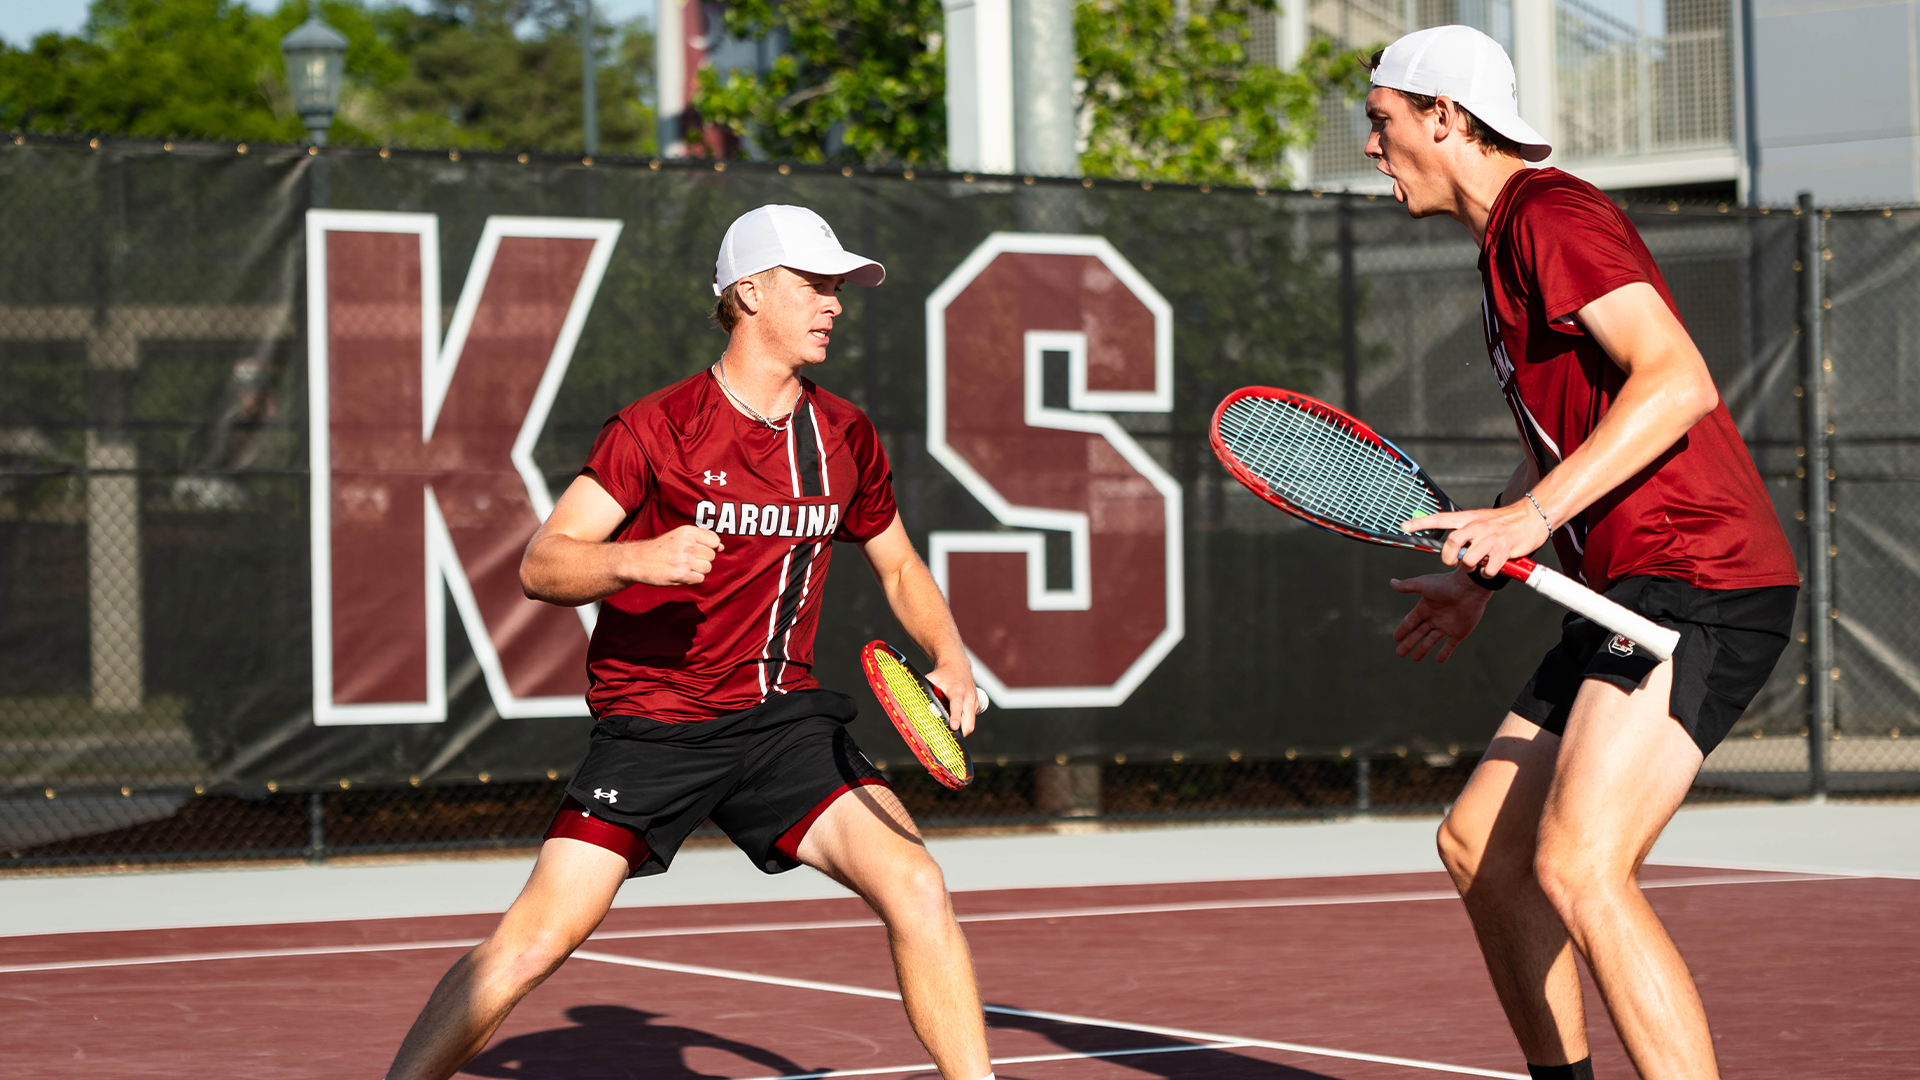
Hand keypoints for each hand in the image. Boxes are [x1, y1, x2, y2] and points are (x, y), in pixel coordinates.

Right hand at [627, 525, 722, 585]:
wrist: (637, 560)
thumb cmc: (661, 549)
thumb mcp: (679, 536)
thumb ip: (702, 540)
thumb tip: (722, 547)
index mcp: (688, 532)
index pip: (714, 540)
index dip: (709, 547)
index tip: (697, 550)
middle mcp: (688, 544)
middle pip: (711, 556)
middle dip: (702, 560)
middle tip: (686, 560)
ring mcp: (685, 560)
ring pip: (707, 568)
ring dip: (698, 570)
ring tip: (683, 567)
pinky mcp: (681, 575)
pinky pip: (700, 578)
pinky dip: (692, 579)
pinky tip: (680, 574)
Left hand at [923, 663, 982, 736]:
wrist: (957, 665)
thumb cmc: (943, 674)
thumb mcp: (931, 679)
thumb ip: (924, 691)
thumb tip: (910, 704)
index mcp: (957, 691)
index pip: (958, 706)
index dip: (956, 718)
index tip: (953, 727)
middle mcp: (968, 697)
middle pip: (969, 722)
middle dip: (961, 733)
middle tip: (949, 740)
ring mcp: (974, 702)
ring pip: (971, 724)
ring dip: (962, 730)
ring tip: (949, 731)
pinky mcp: (976, 705)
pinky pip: (971, 720)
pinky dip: (963, 724)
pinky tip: (954, 723)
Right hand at [1390, 569, 1493, 662]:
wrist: (1470, 588)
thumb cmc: (1446, 584)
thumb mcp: (1423, 584)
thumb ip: (1407, 586)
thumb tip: (1392, 582)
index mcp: (1425, 607)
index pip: (1410, 622)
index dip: (1403, 630)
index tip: (1396, 639)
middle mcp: (1434, 618)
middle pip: (1418, 633)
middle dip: (1409, 643)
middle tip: (1399, 654)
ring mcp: (1447, 626)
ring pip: (1431, 641)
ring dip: (1423, 650)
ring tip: (1415, 659)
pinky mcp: (1459, 632)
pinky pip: (1450, 645)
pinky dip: (1445, 653)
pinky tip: (1439, 660)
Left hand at [1404, 501, 1548, 581]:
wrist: (1532, 517)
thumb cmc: (1505, 522)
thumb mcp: (1481, 519)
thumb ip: (1465, 529)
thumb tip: (1450, 543)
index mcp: (1469, 518)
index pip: (1440, 518)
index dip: (1421, 522)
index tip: (1404, 526)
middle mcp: (1477, 526)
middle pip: (1452, 542)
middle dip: (1449, 557)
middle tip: (1453, 563)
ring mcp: (1491, 537)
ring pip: (1469, 558)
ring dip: (1469, 568)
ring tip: (1476, 566)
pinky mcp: (1504, 549)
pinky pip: (1488, 568)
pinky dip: (1486, 573)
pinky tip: (1490, 569)